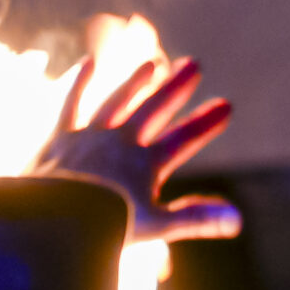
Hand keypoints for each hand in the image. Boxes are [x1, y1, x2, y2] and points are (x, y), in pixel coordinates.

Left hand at [32, 57, 241, 242]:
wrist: (52, 221)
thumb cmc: (103, 228)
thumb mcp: (155, 226)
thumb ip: (196, 219)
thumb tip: (238, 219)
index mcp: (144, 165)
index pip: (183, 140)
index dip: (205, 124)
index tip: (226, 106)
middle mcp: (119, 142)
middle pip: (153, 110)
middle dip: (175, 88)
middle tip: (194, 64)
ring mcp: (88, 137)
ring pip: (116, 102)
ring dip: (135, 82)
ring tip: (151, 64)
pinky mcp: (58, 138)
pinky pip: (70, 104)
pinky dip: (79, 83)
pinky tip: (89, 61)